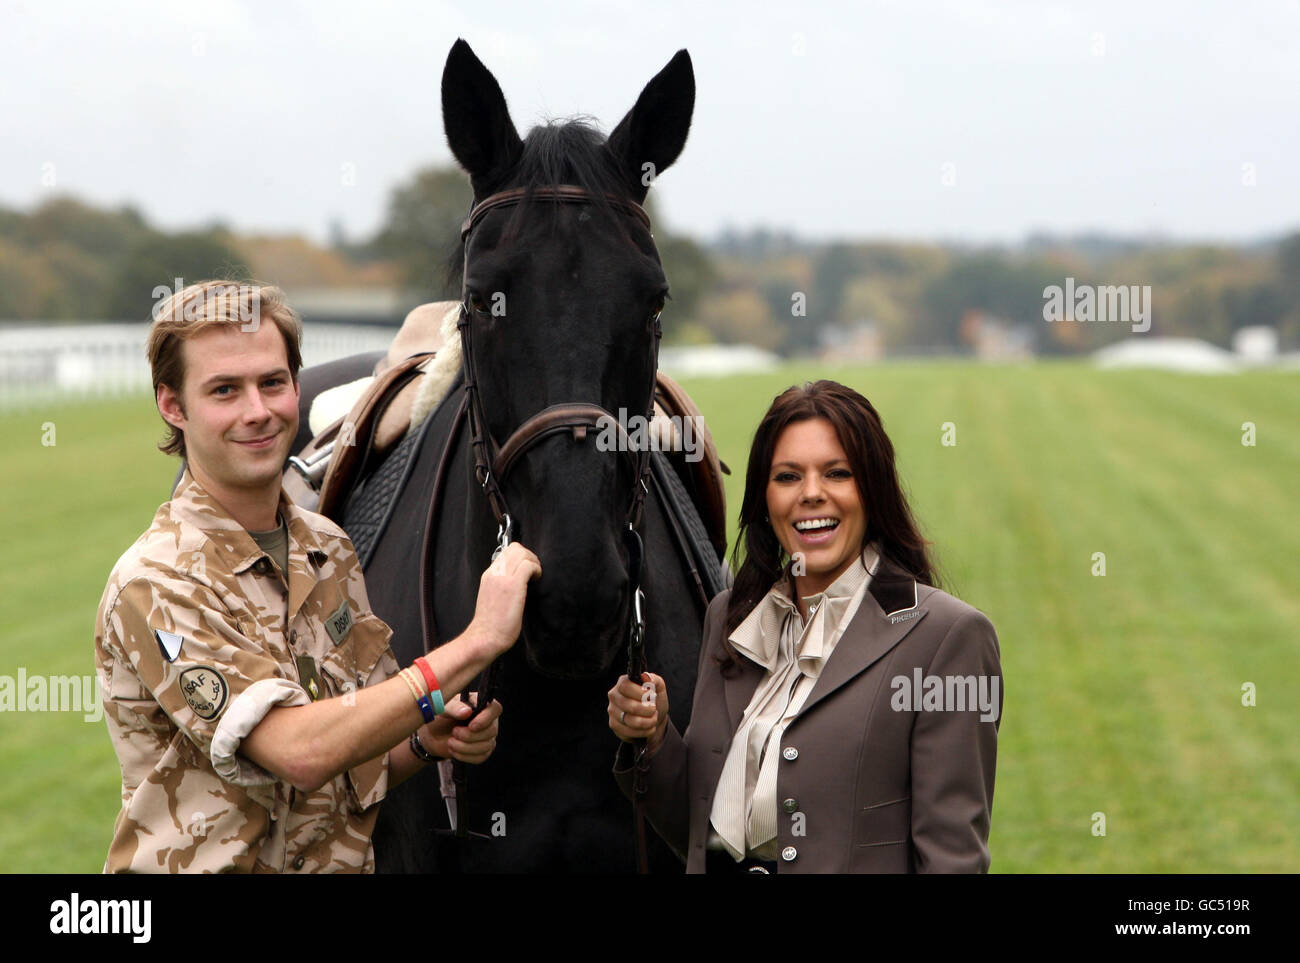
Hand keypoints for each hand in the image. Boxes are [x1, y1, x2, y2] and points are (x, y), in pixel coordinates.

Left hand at [417, 693, 500, 764]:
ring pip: (486, 746)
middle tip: (454, 732)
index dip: (486, 718)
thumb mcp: (443, 708)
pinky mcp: (482, 751)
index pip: (495, 709)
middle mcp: (488, 720)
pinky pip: (480, 757)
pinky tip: (454, 750)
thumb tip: (467, 712)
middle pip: (491, 731)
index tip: (471, 726)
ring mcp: (487, 737)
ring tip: (451, 742)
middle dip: (470, 736)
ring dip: (465, 747)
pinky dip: (465, 756)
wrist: (434, 733)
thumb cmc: (441, 715)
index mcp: (481, 705)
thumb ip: (454, 708)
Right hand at [468, 542, 541, 658]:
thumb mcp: (492, 597)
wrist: (485, 637)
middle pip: (515, 548)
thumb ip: (501, 585)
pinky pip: (529, 566)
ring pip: (523, 553)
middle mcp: (494, 573)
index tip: (527, 569)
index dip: (520, 557)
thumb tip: (518, 579)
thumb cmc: (492, 623)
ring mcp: (503, 578)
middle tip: (534, 572)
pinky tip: (535, 581)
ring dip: (534, 562)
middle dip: (529, 556)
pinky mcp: (513, 586)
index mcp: (489, 575)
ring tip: (535, 577)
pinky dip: (537, 570)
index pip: (506, 552)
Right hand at [607, 672, 668, 754]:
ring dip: (648, 722)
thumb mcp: (659, 688)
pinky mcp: (614, 726)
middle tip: (654, 709)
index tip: (650, 696)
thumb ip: (654, 680)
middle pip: (628, 705)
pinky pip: (629, 732)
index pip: (625, 686)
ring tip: (654, 718)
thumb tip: (646, 677)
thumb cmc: (654, 701)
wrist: (655, 719)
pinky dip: (644, 731)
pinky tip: (649, 727)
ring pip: (630, 720)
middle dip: (647, 709)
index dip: (639, 692)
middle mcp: (614, 696)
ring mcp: (613, 712)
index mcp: (623, 683)